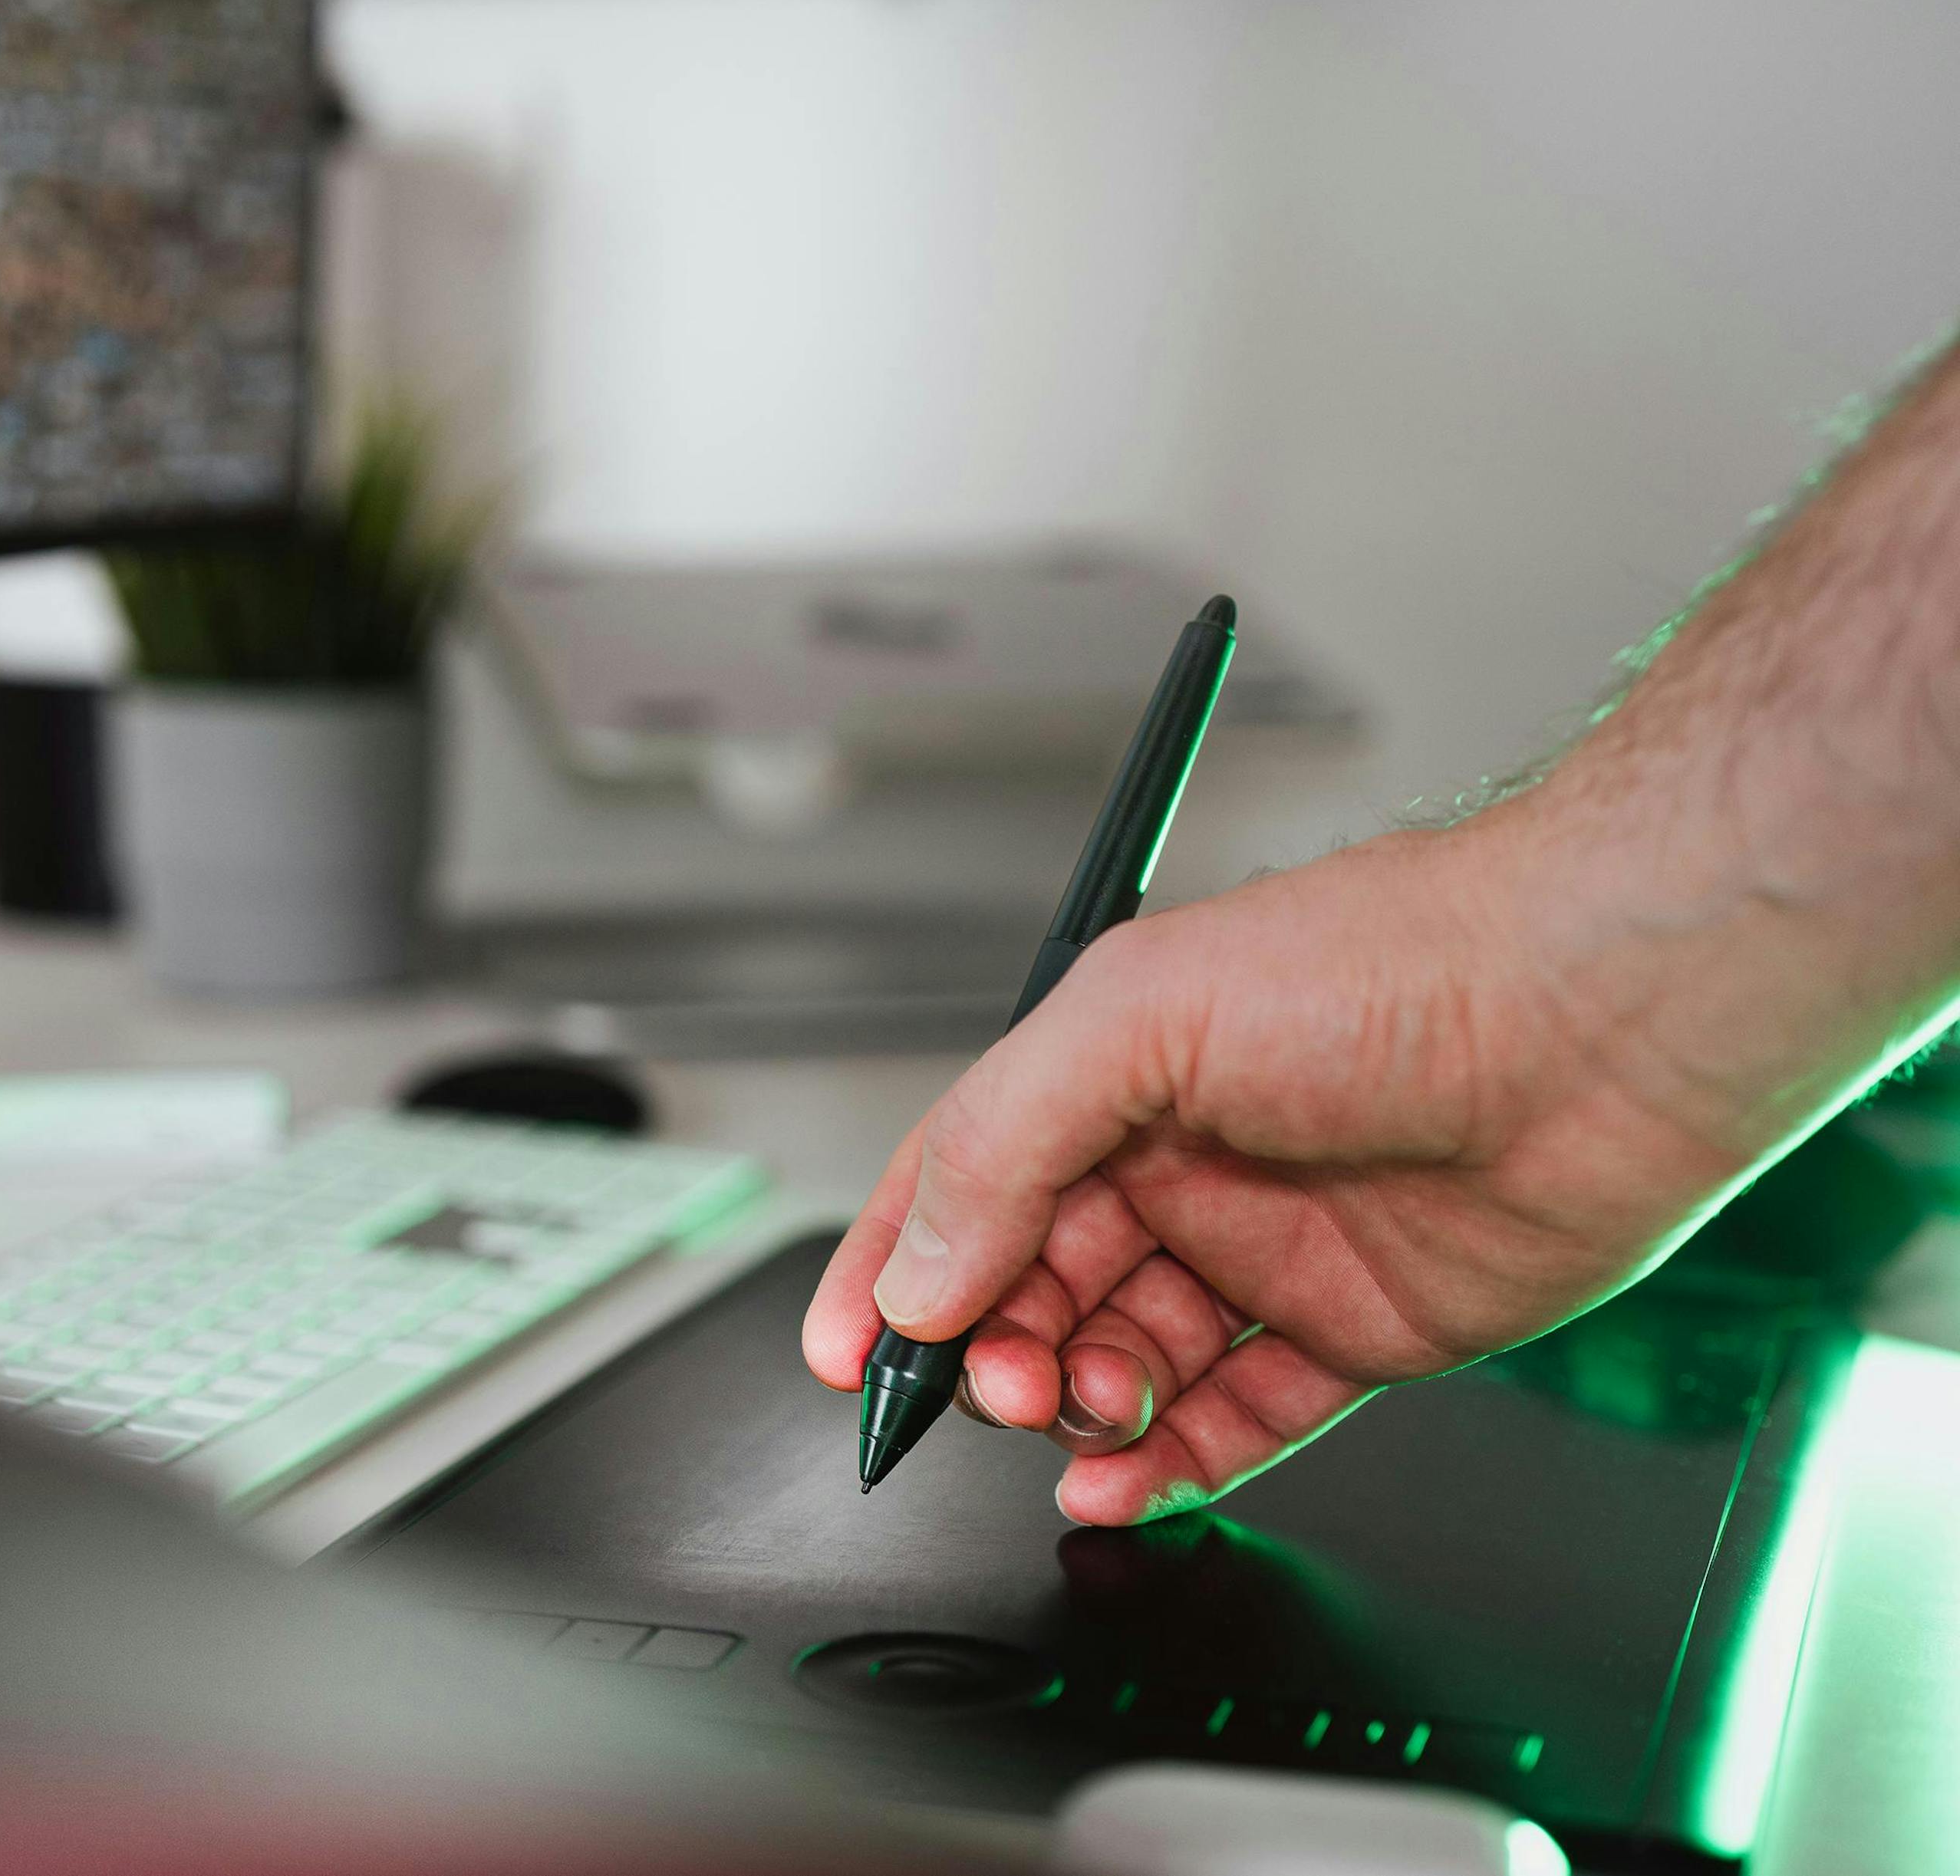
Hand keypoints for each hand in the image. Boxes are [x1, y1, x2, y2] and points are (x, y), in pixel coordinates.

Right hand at [801, 813, 1754, 1525]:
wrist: (1602, 1016)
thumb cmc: (1394, 960)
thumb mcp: (1137, 1018)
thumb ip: (1003, 1146)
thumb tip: (920, 1276)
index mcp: (1110, 1072)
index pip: (959, 1185)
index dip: (891, 1271)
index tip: (845, 1355)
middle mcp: (1181, 1162)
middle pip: (1033, 1290)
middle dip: (994, 1352)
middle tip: (1000, 1385)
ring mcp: (1266, 1251)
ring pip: (1125, 1366)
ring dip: (1080, 1412)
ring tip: (1087, 1412)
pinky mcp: (1354, 1330)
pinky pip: (1236, 1423)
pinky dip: (1169, 1468)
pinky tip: (1127, 1486)